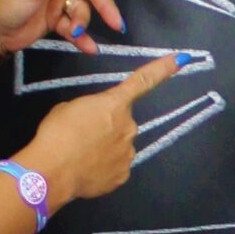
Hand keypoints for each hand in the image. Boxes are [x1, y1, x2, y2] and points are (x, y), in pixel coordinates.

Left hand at [0, 0, 127, 58]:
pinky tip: (88, 47)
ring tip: (74, 34)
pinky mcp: (57, 20)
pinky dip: (82, 38)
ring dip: (82, 23)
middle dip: (104, 5)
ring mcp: (59, 1)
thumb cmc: (7, 2)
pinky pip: (76, 28)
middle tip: (116, 23)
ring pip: (84, 10)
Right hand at [25, 56, 184, 208]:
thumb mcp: (70, 108)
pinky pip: (116, 166)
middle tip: (84, 135)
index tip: (181, 59)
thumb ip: (91, 110)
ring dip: (105, 147)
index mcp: (115, 103)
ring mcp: (128, 152)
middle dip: (107, 126)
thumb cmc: (57, 133)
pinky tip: (87, 168)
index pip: (143, 81)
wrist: (53, 171)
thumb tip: (97, 124)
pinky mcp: (123, 175)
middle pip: (122, 122)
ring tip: (82, 154)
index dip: (163, 69)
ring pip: (120, 145)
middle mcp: (128, 126)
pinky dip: (103, 167)